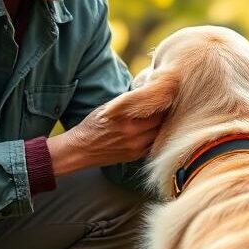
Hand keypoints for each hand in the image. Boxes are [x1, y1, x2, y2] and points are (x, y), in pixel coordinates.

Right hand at [47, 103, 164, 176]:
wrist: (81, 149)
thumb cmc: (93, 125)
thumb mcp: (108, 108)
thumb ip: (128, 102)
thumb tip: (147, 93)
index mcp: (126, 119)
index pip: (155, 109)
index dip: (162, 102)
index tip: (165, 96)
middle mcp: (133, 135)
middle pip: (161, 122)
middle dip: (165, 113)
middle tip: (168, 105)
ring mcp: (136, 147)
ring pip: (159, 134)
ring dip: (162, 126)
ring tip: (162, 118)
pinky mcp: (136, 156)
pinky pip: (153, 144)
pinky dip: (155, 137)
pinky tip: (153, 131)